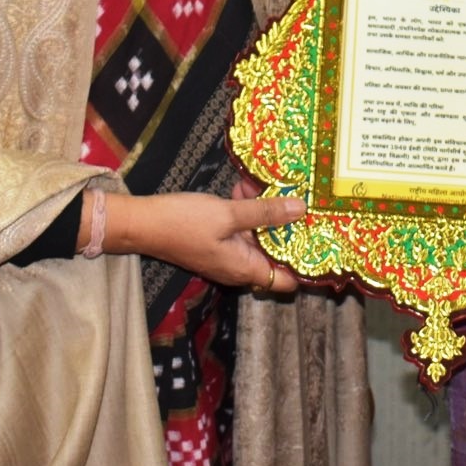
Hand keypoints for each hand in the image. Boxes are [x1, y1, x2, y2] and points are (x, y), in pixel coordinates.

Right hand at [102, 191, 304, 291]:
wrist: (143, 223)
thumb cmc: (184, 223)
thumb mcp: (228, 214)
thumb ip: (265, 213)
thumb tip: (302, 210)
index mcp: (246, 269)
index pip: (287, 281)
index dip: (306, 264)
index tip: (322, 238)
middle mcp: (239, 266)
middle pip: (276, 253)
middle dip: (287, 227)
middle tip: (302, 199)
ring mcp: (228, 253)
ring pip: (258, 236)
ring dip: (264, 212)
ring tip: (269, 184)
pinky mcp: (217, 240)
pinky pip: (241, 228)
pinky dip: (246, 210)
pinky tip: (244, 186)